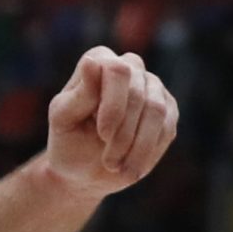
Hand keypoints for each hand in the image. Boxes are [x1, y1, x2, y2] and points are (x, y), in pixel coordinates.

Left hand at [41, 46, 177, 194]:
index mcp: (99, 61)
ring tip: (116, 168)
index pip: (117, 71)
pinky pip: (167, 128)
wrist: (84, 171)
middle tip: (108, 161)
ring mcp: (153, 87)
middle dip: (123, 133)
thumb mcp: (64, 120)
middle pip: (138, 93)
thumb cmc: (68, 141)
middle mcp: (131, 67)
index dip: (113, 105)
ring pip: (156, 111)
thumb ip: (79, 94)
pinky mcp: (168, 109)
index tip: (103, 133)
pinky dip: (147, 152)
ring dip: (136, 146)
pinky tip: (131, 168)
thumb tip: (93, 61)